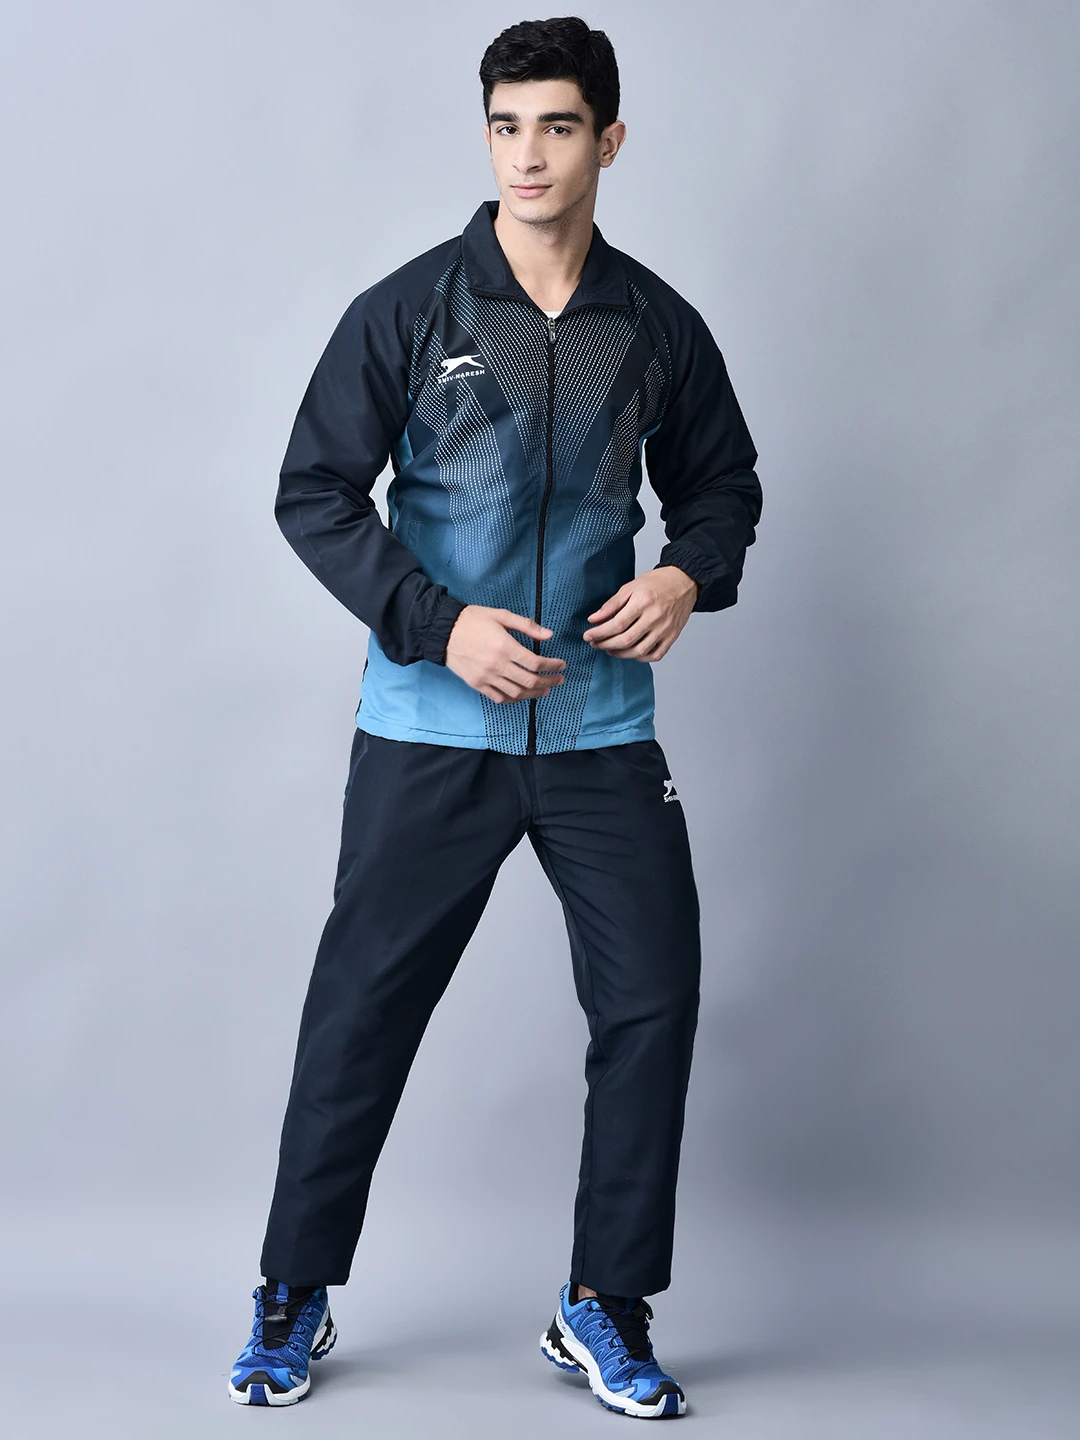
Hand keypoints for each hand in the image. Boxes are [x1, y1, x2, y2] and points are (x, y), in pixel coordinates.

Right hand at [445, 605, 566, 702]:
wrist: (444, 631)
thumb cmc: (473, 620)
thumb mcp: (501, 615)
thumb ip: (526, 626)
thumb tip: (549, 635)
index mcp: (505, 646)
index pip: (536, 662)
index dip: (553, 665)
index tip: (561, 664)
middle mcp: (497, 665)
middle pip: (530, 681)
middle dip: (549, 681)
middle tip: (559, 679)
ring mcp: (486, 677)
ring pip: (517, 693)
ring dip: (535, 693)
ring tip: (545, 690)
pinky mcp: (477, 684)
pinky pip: (500, 698)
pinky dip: (514, 699)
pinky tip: (523, 695)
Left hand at [582, 566, 700, 661]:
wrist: (685, 582)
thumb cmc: (658, 583)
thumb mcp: (630, 587)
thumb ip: (611, 605)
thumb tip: (594, 619)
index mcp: (643, 602)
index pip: (616, 624)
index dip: (599, 633)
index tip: (588, 636)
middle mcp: (655, 617)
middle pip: (625, 640)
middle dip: (605, 645)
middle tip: (595, 644)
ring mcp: (665, 629)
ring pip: (639, 651)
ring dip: (620, 654)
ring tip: (609, 649)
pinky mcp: (672, 637)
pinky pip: (655, 655)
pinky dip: (640, 658)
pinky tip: (630, 652)